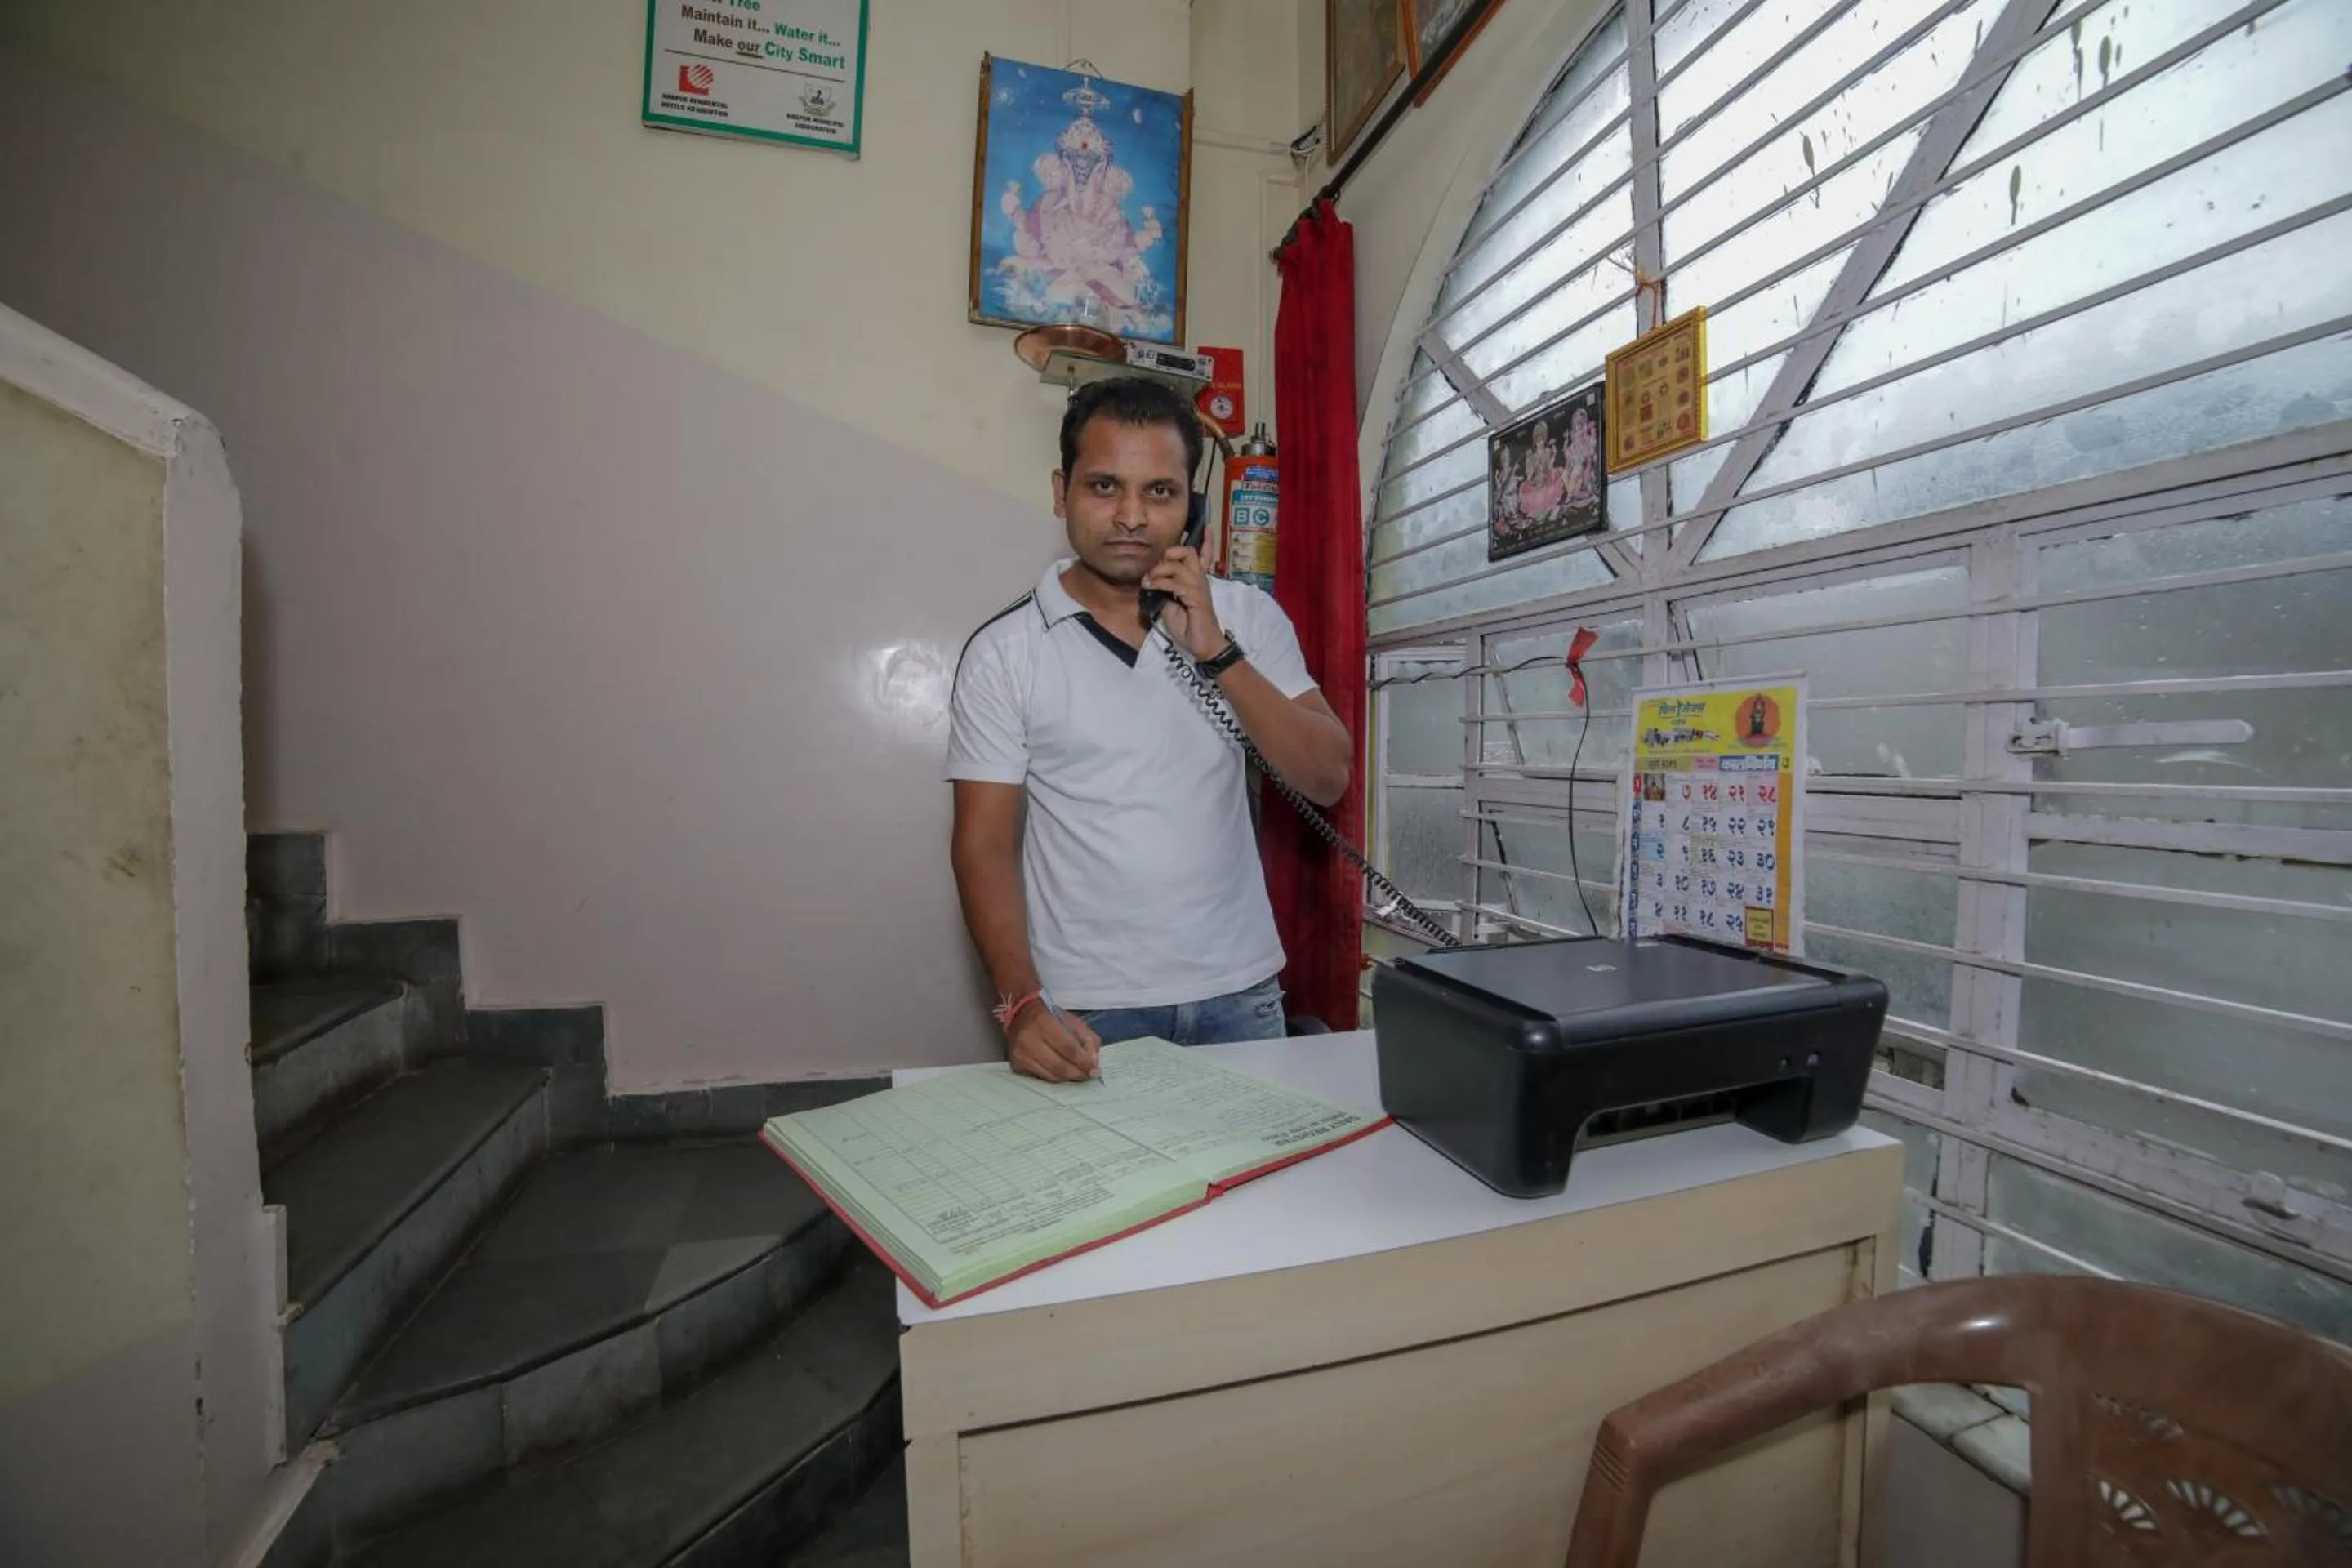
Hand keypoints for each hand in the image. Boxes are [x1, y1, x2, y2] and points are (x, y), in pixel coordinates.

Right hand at [1005, 1001, 1102, 1082]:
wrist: (1020, 1015)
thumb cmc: (1051, 1018)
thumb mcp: (1073, 1021)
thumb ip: (1088, 1040)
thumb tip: (1093, 1064)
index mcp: (1044, 1023)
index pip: (1068, 1048)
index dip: (1083, 1062)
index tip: (1095, 1071)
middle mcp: (1029, 1039)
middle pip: (1059, 1065)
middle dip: (1077, 1073)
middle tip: (1088, 1076)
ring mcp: (1020, 1054)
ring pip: (1050, 1076)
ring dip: (1067, 1078)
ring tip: (1077, 1075)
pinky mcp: (1016, 1065)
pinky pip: (1041, 1078)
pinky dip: (1055, 1078)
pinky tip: (1061, 1074)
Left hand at [1141, 545, 1227, 661]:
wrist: (1202, 644)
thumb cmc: (1188, 626)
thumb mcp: (1170, 605)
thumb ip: (1165, 590)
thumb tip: (1153, 581)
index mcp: (1196, 580)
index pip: (1204, 555)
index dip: (1206, 541)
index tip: (1206, 526)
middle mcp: (1200, 580)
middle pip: (1187, 552)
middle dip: (1168, 554)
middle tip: (1155, 569)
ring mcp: (1199, 588)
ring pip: (1179, 565)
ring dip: (1159, 571)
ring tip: (1148, 582)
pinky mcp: (1196, 598)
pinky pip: (1176, 583)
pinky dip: (1161, 583)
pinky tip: (1153, 588)